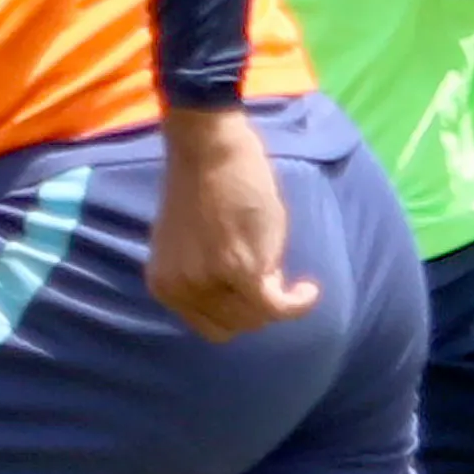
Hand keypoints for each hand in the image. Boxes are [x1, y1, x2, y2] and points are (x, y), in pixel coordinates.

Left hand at [148, 106, 318, 341]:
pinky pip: (277, 307)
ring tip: (283, 269)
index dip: (235, 310)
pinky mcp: (243, 271)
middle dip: (255, 303)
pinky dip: (298, 304)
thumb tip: (247, 296)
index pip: (208, 324)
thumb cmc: (202, 184)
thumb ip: (207, 274)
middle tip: (269, 269)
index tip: (251, 289)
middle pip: (234, 324)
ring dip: (276, 298)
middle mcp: (182, 290)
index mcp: (165, 285)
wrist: (207, 149)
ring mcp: (210, 283)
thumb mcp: (192, 243)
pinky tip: (308, 291)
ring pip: (256, 316)